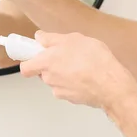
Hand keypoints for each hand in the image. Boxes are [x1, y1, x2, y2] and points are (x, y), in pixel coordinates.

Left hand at [20, 31, 136, 108]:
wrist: (111, 85)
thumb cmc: (93, 60)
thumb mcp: (73, 39)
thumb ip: (52, 39)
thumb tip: (40, 38)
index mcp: (45, 63)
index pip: (25, 67)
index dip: (29, 60)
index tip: (35, 54)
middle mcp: (49, 79)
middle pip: (43, 72)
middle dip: (52, 64)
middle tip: (67, 55)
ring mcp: (60, 91)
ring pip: (57, 80)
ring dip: (64, 73)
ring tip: (82, 64)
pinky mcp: (72, 99)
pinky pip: (68, 88)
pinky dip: (74, 83)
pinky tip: (87, 76)